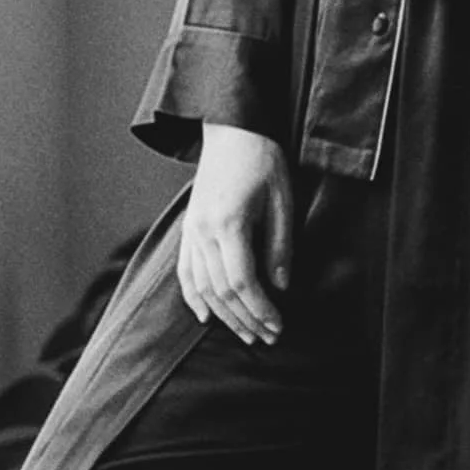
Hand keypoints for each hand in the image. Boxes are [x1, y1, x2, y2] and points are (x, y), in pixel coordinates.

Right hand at [177, 123, 293, 344]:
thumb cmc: (263, 161)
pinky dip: (194, 297)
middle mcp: (203, 231)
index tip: (278, 326)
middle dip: (245, 319)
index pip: (242, 282)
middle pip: (220, 291)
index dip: (260, 309)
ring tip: (245, 334)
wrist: (232, 131)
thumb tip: (281, 287)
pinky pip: (186, 271)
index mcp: (229, 223)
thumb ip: (280, 246)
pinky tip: (205, 316)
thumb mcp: (283, 201)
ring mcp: (191, 231)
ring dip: (223, 315)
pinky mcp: (188, 229)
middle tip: (267, 338)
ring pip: (201, 287)